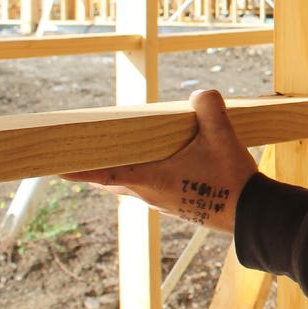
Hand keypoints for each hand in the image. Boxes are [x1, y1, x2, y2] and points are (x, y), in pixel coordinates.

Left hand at [64, 89, 257, 232]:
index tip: (54, 168)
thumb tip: (202, 93)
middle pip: (112, 182)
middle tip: (85, 157)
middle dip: (96, 171)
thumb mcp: (222, 136)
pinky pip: (151, 191)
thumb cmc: (231, 179)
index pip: (103, 172)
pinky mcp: (179, 207)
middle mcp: (150, 194)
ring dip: (123, 174)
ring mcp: (164, 204)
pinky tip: (163, 166)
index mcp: (150, 179)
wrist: (253, 215)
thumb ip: (209, 108)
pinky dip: (145, 178)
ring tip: (124, 155)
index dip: (77, 169)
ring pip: (131, 188)